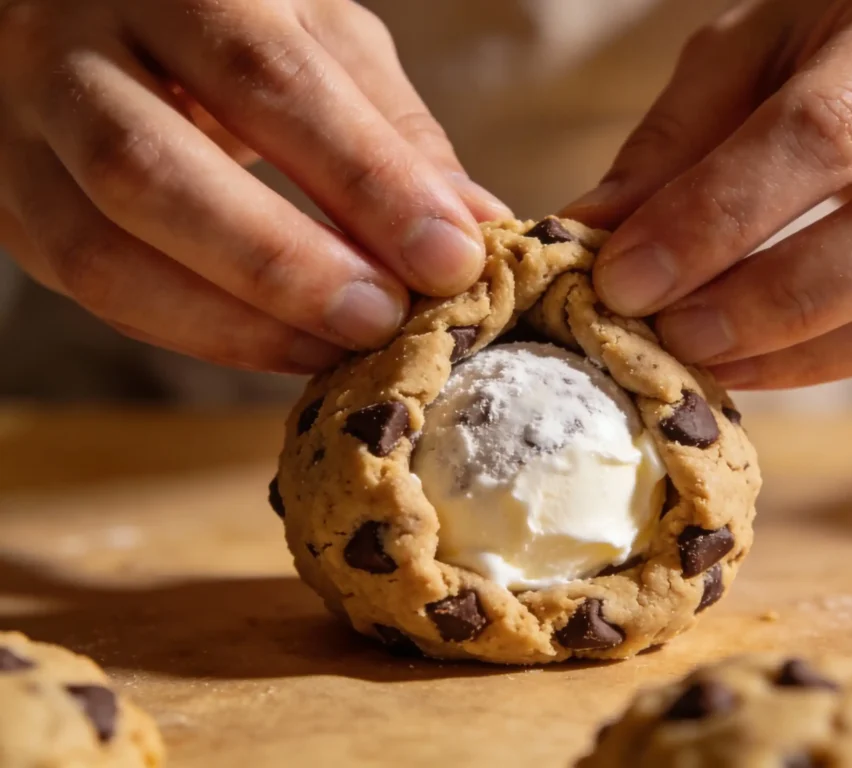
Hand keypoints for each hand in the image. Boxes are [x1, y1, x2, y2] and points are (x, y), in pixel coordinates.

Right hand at [0, 0, 508, 371]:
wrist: (100, 18)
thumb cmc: (234, 27)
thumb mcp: (319, 42)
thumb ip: (390, 130)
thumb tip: (477, 227)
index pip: (268, 80)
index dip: (365, 180)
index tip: (450, 260)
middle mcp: (73, 44)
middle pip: (153, 168)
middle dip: (283, 264)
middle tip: (382, 320)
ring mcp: (25, 127)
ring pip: (101, 246)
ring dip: (233, 320)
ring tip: (336, 349)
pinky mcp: (13, 200)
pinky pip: (90, 287)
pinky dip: (196, 332)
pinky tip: (281, 348)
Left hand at [565, 0, 851, 388]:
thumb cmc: (837, 28)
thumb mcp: (748, 50)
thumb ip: (676, 140)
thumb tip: (590, 234)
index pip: (822, 131)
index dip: (715, 218)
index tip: (625, 280)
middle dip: (773, 300)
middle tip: (672, 337)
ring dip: (811, 350)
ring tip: (708, 362)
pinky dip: (843, 357)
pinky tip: (762, 364)